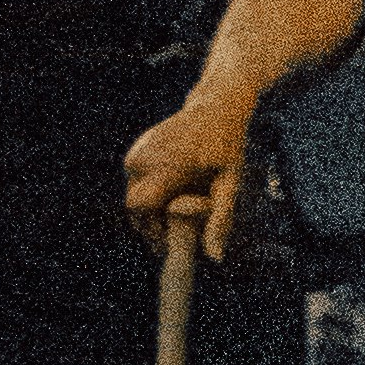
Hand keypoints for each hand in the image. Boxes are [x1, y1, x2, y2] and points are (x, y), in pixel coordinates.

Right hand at [122, 84, 252, 260]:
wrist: (216, 106)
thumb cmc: (227, 146)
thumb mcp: (230, 183)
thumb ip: (220, 220)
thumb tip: (215, 258)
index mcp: (168, 164)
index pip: (140, 206)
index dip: (151, 230)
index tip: (168, 243)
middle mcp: (146, 157)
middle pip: (134, 207)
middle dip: (150, 225)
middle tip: (173, 233)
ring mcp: (138, 151)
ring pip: (133, 196)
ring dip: (151, 209)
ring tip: (178, 206)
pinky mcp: (136, 151)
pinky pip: (135, 183)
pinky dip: (149, 194)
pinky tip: (172, 191)